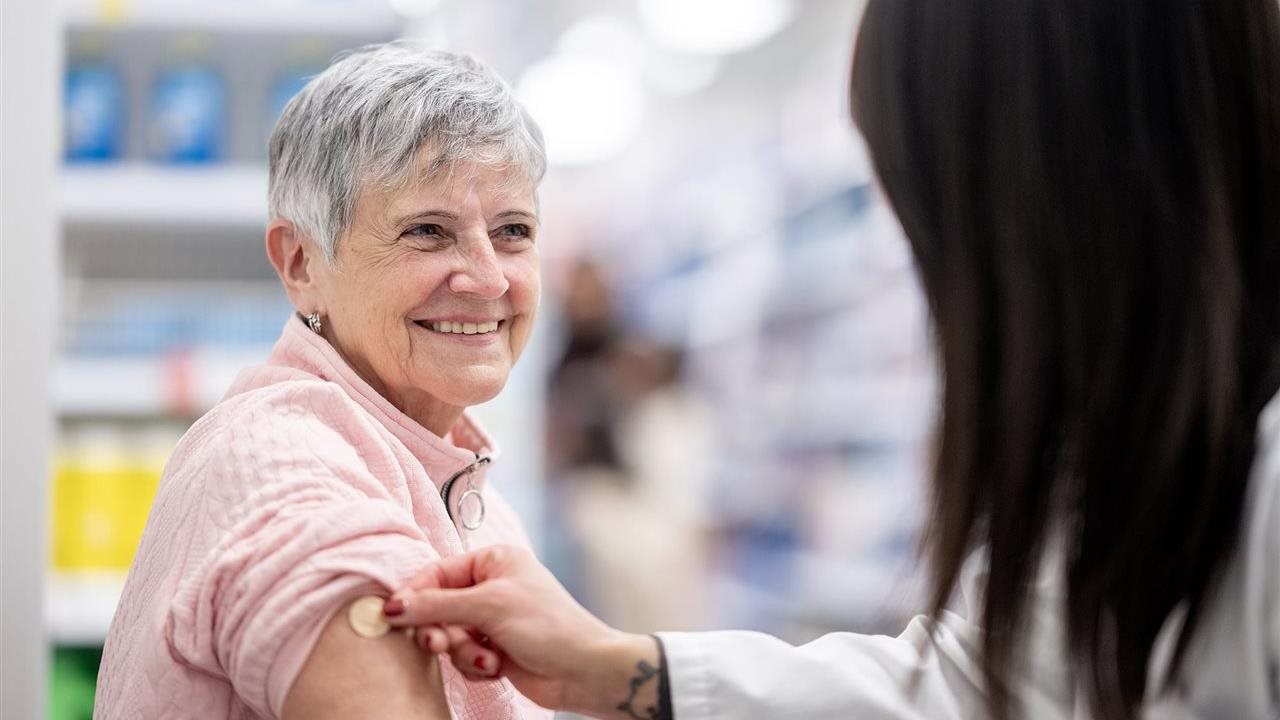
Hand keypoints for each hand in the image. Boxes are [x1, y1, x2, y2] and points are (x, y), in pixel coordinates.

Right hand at [381, 545, 660, 718]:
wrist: (584, 670)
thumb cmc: (548, 625)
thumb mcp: (489, 607)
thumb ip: (437, 605)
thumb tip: (391, 605)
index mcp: (494, 560)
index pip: (437, 573)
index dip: (414, 595)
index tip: (392, 616)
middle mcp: (492, 586)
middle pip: (438, 606)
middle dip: (440, 629)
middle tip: (438, 644)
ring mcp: (493, 619)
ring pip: (449, 635)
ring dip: (462, 651)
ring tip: (485, 658)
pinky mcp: (495, 648)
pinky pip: (463, 656)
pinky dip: (475, 664)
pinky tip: (498, 667)